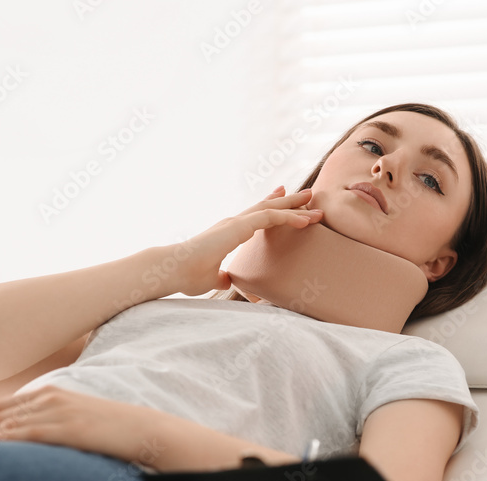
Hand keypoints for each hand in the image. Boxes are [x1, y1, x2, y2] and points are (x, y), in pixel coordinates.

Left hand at [0, 386, 166, 465]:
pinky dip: (5, 439)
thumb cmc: (116, 433)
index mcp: (52, 394)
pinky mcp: (70, 427)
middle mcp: (51, 397)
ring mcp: (61, 411)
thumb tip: (36, 445)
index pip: (2, 407)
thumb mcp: (80, 424)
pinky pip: (30, 433)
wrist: (149, 432)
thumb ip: (56, 427)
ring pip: (9, 423)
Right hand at [163, 185, 323, 296]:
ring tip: (313, 201)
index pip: (255, 216)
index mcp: (228, 232)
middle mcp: (233, 223)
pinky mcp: (238, 227)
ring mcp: (236, 223)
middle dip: (288, 201)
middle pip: (266, 207)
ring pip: (271, 209)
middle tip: (307, 195)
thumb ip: (221, 277)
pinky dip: (288, 217)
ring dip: (294, 206)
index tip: (284, 199)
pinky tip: (304, 220)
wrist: (173, 270)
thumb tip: (226, 280)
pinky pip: (269, 217)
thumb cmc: (187, 275)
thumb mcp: (211, 278)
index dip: (271, 207)